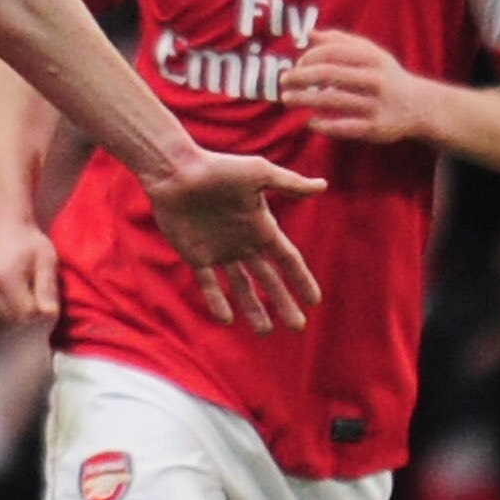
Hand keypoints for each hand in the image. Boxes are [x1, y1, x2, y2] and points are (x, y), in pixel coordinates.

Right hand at [0, 213, 60, 330]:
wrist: (2, 225)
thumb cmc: (29, 243)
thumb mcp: (46, 258)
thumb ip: (48, 287)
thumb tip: (48, 316)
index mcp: (4, 277)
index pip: (26, 315)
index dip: (40, 312)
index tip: (45, 298)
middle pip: (11, 323)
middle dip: (27, 318)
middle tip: (34, 296)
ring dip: (13, 319)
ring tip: (21, 296)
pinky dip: (0, 317)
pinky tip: (9, 300)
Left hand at [139, 150, 325, 332]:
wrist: (176, 171)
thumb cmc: (218, 168)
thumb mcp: (258, 173)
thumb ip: (289, 184)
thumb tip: (323, 185)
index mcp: (261, 226)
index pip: (287, 260)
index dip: (301, 280)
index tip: (314, 301)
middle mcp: (243, 242)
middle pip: (268, 280)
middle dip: (283, 303)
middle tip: (297, 326)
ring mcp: (220, 251)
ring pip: (241, 287)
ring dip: (254, 309)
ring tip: (265, 331)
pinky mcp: (196, 256)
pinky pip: (210, 285)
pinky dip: (217, 302)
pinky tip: (227, 319)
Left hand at [279, 29, 430, 145]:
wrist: (419, 106)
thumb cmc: (386, 75)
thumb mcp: (370, 53)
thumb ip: (340, 41)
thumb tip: (309, 33)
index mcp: (372, 58)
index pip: (333, 52)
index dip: (309, 57)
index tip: (297, 64)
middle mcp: (375, 79)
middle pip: (329, 75)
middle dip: (301, 77)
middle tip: (283, 81)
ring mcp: (376, 105)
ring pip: (333, 100)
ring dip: (305, 100)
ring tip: (287, 99)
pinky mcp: (375, 128)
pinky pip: (344, 127)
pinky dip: (324, 125)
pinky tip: (309, 122)